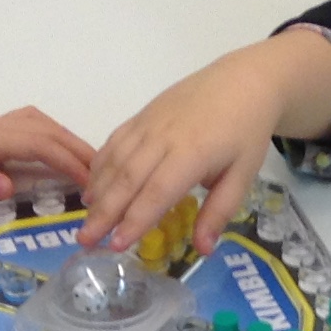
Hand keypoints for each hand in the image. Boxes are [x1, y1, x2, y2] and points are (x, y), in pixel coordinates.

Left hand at [0, 79, 91, 198]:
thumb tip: (11, 187)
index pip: (40, 146)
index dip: (70, 163)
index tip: (94, 185)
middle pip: (49, 132)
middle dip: (80, 152)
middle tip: (109, 177)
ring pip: (42, 125)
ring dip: (69, 141)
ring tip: (91, 165)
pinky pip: (32, 126)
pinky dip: (53, 136)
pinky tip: (56, 150)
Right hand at [81, 30, 330, 254]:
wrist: (243, 80)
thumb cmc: (246, 131)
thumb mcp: (243, 174)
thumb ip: (219, 211)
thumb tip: (203, 250)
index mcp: (192, 153)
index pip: (157, 192)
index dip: (135, 220)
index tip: (116, 245)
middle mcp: (163, 137)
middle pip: (127, 179)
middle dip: (105, 213)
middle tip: (85, 241)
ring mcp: (148, 123)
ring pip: (115, 160)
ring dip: (98, 192)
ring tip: (86, 220)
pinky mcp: (141, 115)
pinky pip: (114, 142)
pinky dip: (99, 166)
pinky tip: (92, 188)